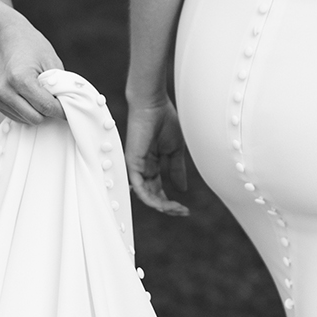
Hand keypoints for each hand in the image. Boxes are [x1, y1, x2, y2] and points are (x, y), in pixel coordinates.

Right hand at [0, 12, 62, 125]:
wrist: (7, 37)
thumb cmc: (31, 46)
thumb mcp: (51, 62)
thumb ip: (59, 85)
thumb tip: (67, 106)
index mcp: (20, 79)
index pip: (46, 106)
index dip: (62, 110)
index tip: (71, 109)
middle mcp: (5, 90)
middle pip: (36, 118)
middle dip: (49, 112)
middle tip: (55, 98)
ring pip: (27, 120)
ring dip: (38, 112)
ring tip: (40, 93)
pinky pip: (18, 117)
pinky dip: (28, 111)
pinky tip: (30, 96)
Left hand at [126, 94, 188, 215]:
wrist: (153, 104)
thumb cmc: (164, 120)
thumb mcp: (175, 150)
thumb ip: (176, 169)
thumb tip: (181, 189)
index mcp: (151, 165)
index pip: (157, 191)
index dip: (170, 202)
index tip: (185, 209)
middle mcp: (142, 168)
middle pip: (152, 196)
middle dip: (167, 207)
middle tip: (182, 212)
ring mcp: (136, 167)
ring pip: (146, 196)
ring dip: (161, 206)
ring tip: (176, 209)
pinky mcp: (132, 164)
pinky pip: (139, 187)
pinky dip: (150, 198)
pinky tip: (163, 204)